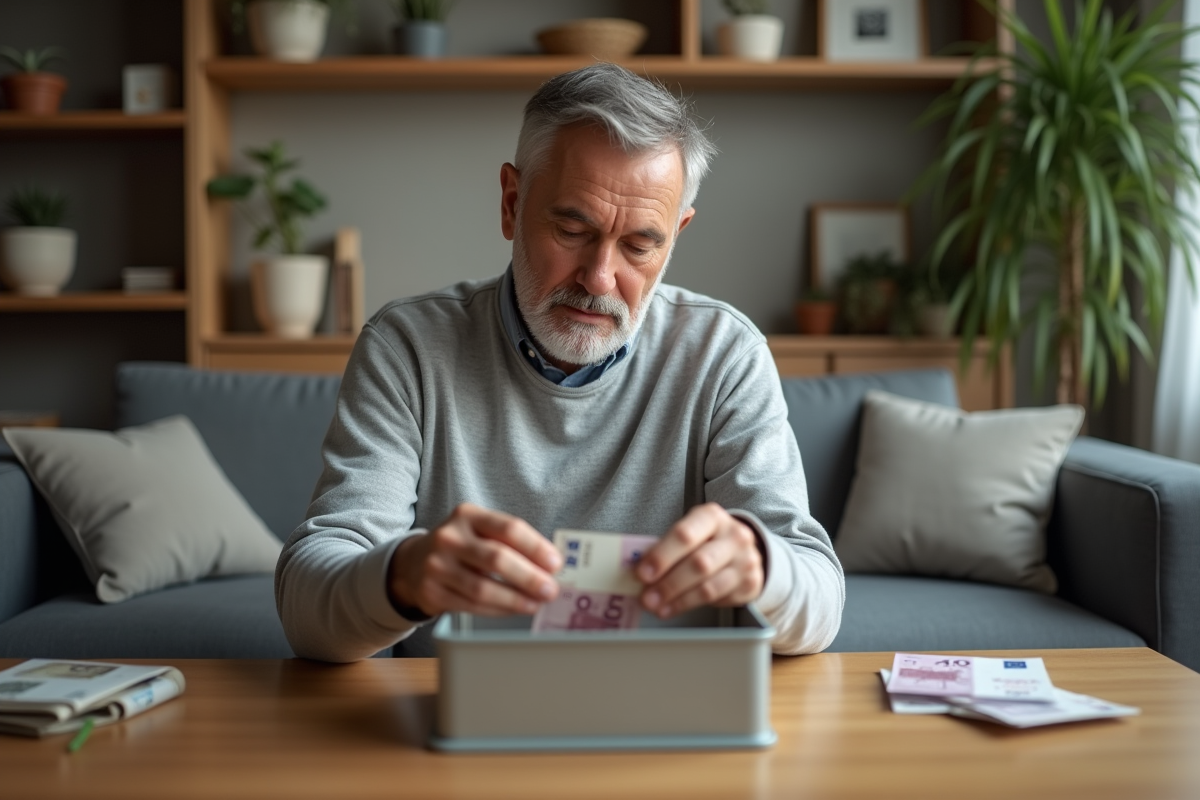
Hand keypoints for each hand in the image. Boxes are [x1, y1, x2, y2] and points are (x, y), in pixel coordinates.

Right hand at [387, 503, 561, 617]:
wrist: (414, 563)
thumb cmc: (461, 546)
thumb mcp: (479, 531)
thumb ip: (510, 542)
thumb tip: (550, 565)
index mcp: (467, 515)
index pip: (508, 528)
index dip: (536, 547)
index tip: (556, 563)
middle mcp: (449, 537)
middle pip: (497, 559)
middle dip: (529, 577)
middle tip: (550, 589)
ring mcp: (437, 566)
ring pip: (483, 588)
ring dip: (516, 599)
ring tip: (536, 603)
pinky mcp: (432, 592)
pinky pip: (472, 605)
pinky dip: (498, 610)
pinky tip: (514, 609)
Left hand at [636, 503, 763, 617]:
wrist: (743, 551)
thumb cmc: (707, 541)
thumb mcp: (690, 534)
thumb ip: (667, 547)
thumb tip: (636, 567)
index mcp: (711, 516)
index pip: (685, 534)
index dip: (662, 555)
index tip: (642, 573)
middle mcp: (733, 536)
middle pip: (698, 562)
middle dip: (668, 583)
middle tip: (646, 597)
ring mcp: (745, 561)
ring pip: (708, 585)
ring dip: (678, 599)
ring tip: (657, 606)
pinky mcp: (749, 584)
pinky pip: (717, 599)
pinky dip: (690, 605)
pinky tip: (673, 608)